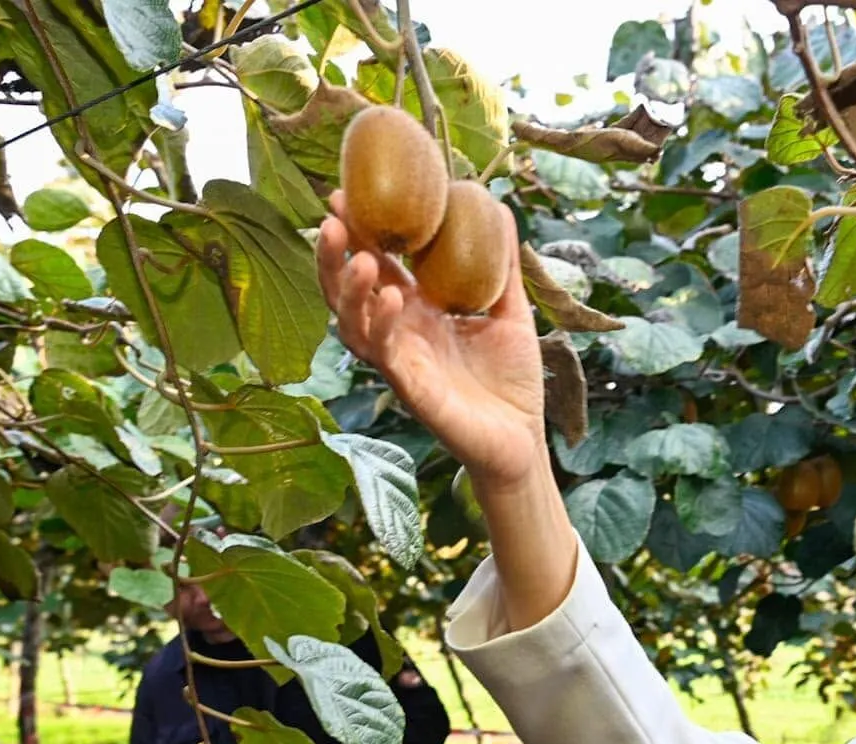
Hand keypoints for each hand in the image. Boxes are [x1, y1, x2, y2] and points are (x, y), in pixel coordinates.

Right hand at [317, 191, 546, 492]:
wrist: (522, 438)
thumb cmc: (512, 379)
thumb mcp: (511, 310)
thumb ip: (502, 264)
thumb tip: (500, 206)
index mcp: (417, 310)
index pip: (376, 263)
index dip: (358, 231)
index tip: (344, 193)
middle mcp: (399, 333)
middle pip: (347, 290)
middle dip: (334, 255)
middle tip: (332, 217)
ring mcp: (400, 362)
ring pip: (353, 324)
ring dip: (350, 290)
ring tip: (359, 258)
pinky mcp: (411, 389)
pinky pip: (386, 355)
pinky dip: (384, 325)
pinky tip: (393, 299)